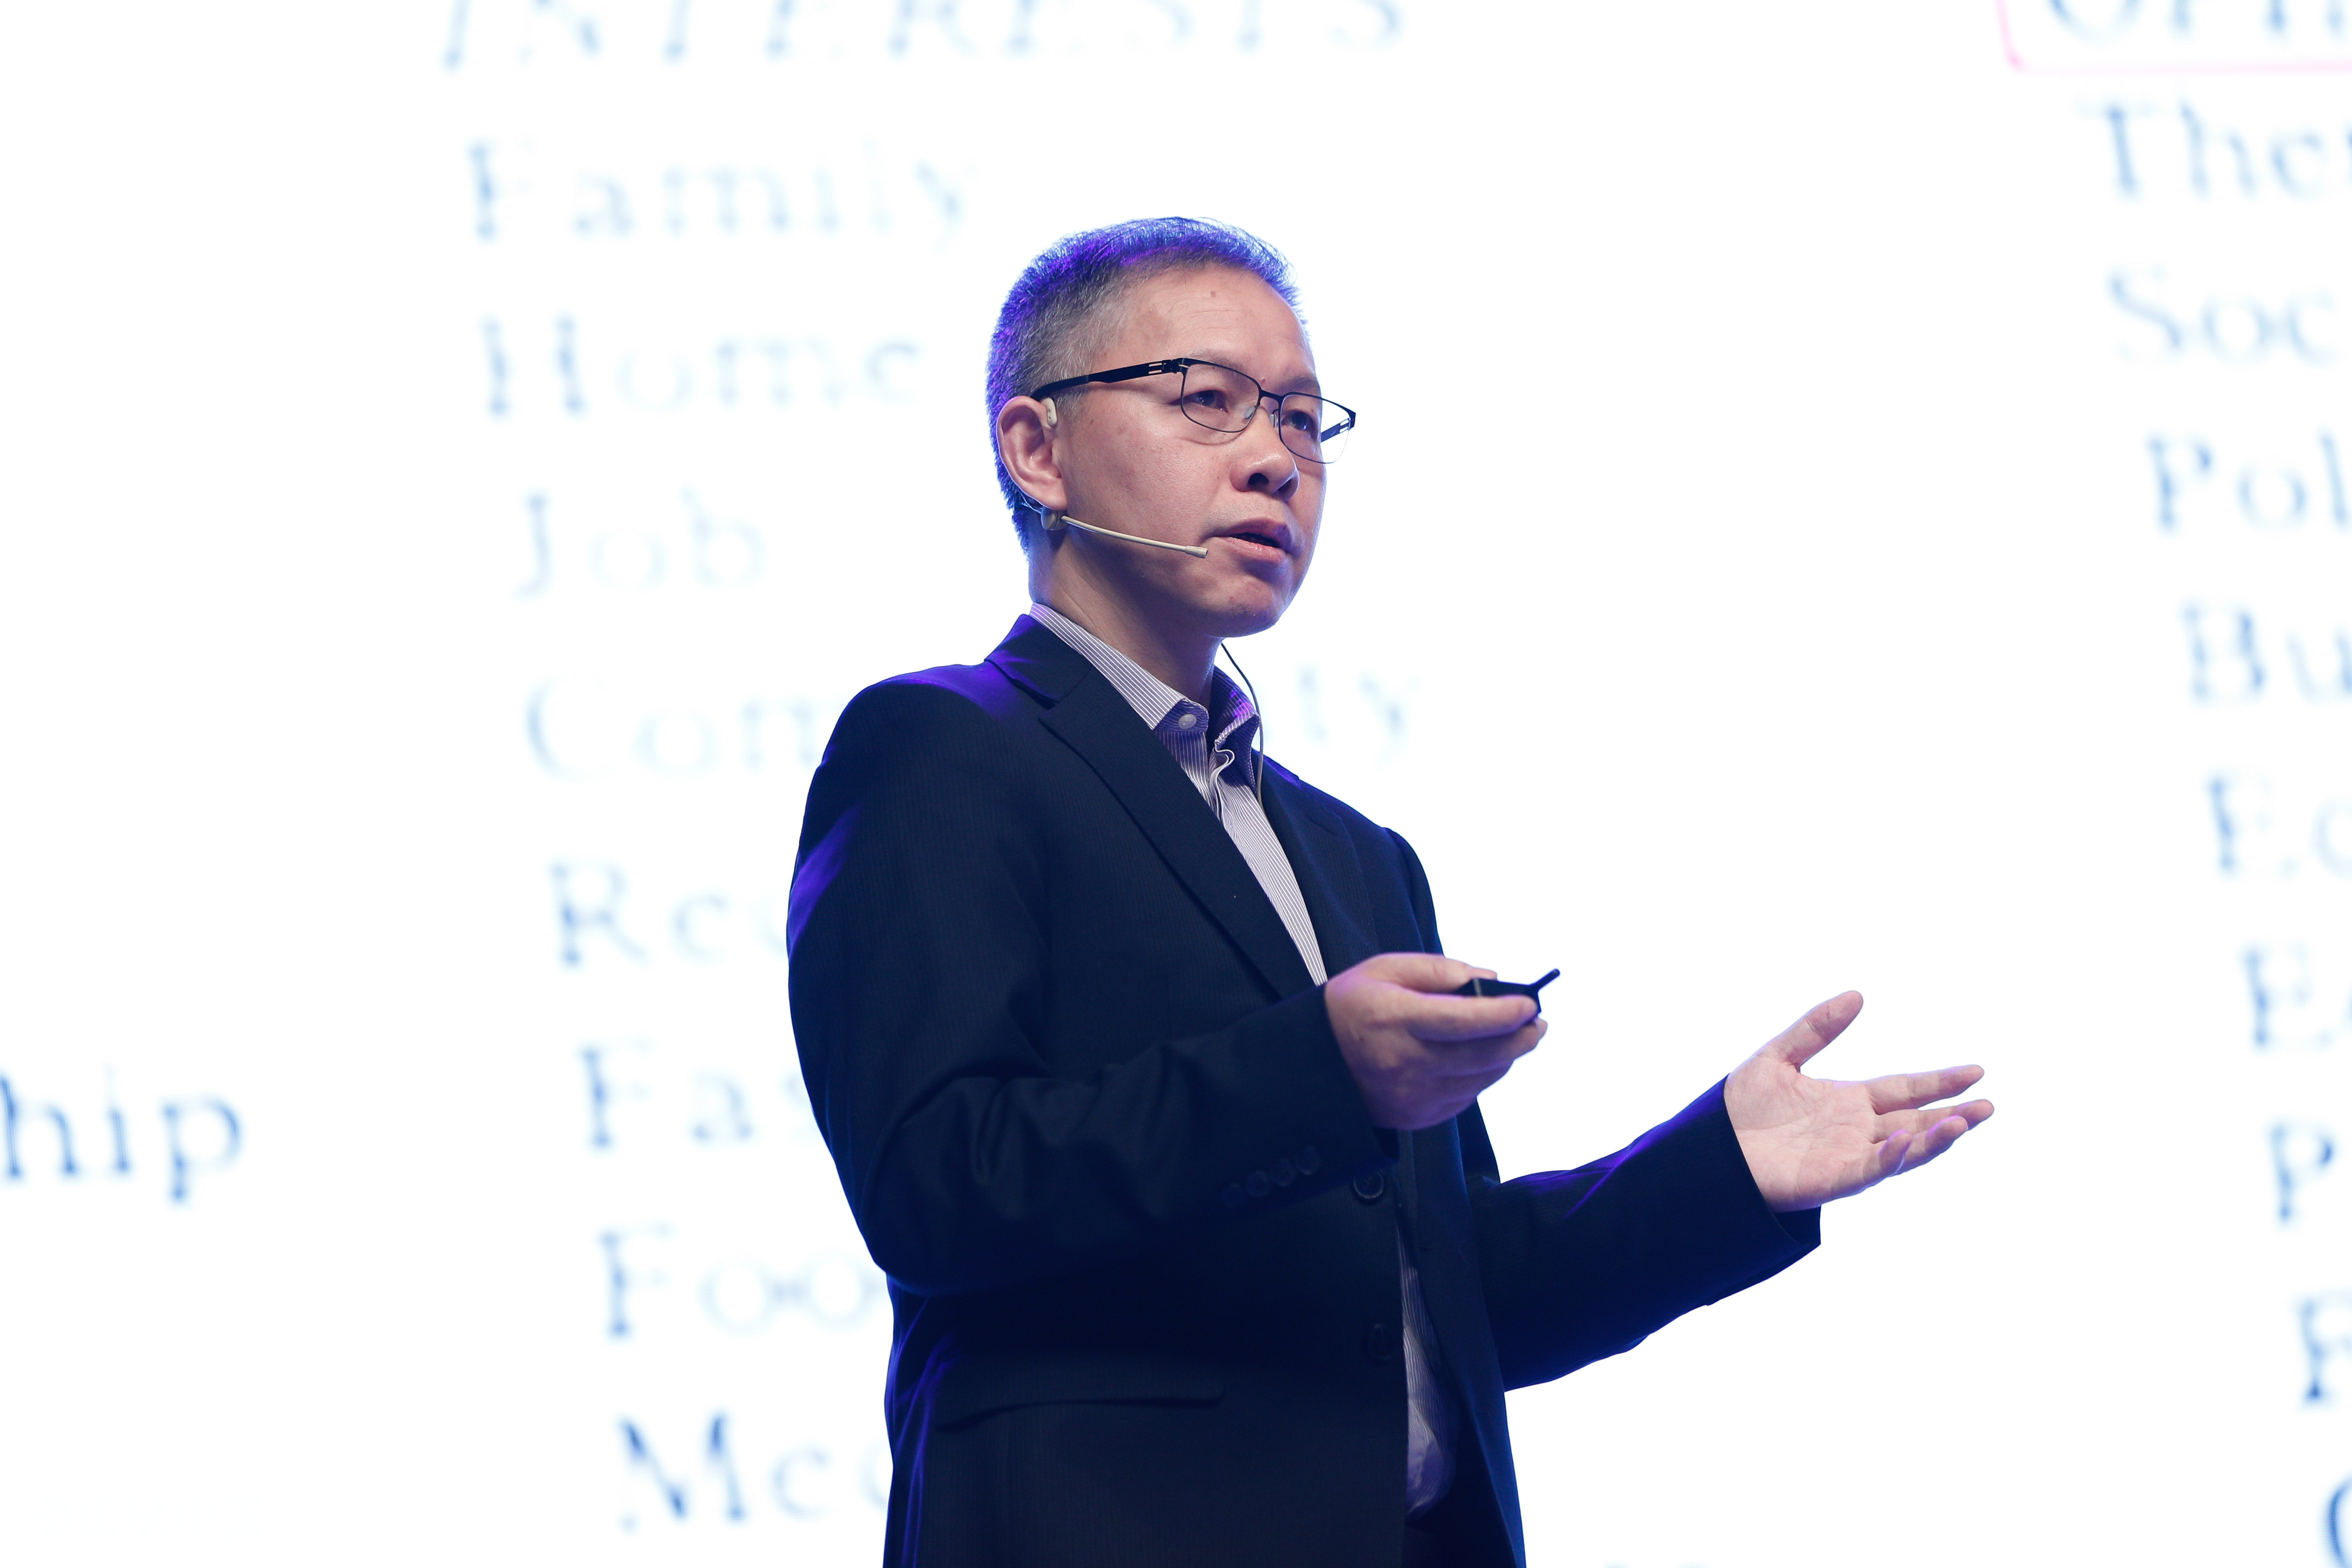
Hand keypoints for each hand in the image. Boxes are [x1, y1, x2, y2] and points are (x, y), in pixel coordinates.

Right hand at [1325, 953, 1545, 1131]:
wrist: (1317, 1063)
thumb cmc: (1351, 1009)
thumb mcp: (1384, 969)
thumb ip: (1438, 970)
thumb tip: (1488, 979)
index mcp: (1394, 1020)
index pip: (1463, 1020)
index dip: (1504, 1013)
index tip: (1528, 1004)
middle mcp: (1405, 1062)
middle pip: (1482, 1054)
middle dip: (1520, 1037)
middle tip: (1537, 1022)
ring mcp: (1413, 1095)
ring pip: (1481, 1078)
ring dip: (1506, 1057)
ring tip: (1515, 1036)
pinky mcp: (1419, 1116)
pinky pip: (1467, 1096)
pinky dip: (1482, 1075)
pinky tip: (1480, 1057)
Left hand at [1725, 991, 1992, 1212]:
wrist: (1708, 1150)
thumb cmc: (1739, 1109)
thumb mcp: (1778, 1057)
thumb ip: (1816, 1028)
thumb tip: (1857, 995)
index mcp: (1849, 1101)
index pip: (1905, 1089)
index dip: (1939, 1082)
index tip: (1976, 1071)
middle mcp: (1856, 1130)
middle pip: (1916, 1121)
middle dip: (1953, 1114)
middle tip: (1989, 1105)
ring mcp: (1848, 1157)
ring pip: (1903, 1149)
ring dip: (1934, 1139)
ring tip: (1963, 1122)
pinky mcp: (1831, 1180)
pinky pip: (1870, 1169)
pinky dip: (1890, 1156)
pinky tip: (1904, 1138)